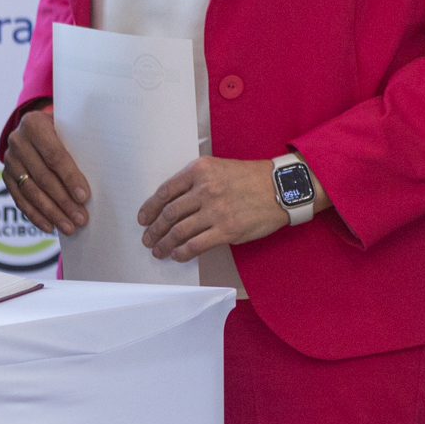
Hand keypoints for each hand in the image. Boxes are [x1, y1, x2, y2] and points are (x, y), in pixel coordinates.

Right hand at [4, 106, 91, 236]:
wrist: (35, 127)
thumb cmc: (63, 129)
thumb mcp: (70, 126)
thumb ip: (80, 142)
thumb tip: (106, 172)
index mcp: (34, 124)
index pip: (54, 155)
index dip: (70, 177)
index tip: (84, 197)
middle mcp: (17, 141)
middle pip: (43, 177)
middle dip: (63, 201)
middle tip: (81, 218)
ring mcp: (9, 160)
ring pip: (31, 192)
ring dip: (51, 213)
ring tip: (69, 227)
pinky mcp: (5, 176)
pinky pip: (20, 200)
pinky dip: (35, 216)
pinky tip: (50, 227)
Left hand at [139, 156, 309, 262]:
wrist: (281, 188)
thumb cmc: (251, 178)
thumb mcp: (220, 167)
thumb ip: (196, 181)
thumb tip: (175, 204)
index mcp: (200, 170)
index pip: (165, 191)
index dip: (150, 208)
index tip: (144, 218)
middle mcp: (205, 189)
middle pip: (169, 213)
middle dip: (154, 230)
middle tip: (148, 239)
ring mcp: (215, 210)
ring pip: (179, 231)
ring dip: (164, 244)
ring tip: (159, 251)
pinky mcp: (227, 230)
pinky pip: (196, 245)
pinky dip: (182, 253)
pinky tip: (177, 256)